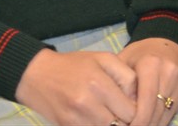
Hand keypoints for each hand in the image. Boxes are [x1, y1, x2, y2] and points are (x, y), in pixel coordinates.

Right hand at [14, 48, 136, 125]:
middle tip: (125, 114)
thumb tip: (140, 98)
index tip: (136, 107)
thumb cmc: (74, 65)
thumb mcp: (103, 59)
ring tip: (113, 116)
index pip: (131, 111)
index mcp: (99, 84)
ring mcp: (75, 119)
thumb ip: (127, 76)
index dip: (138, 112)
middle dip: (127, 122)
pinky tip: (100, 119)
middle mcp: (87, 104)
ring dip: (113, 125)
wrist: (37, 75)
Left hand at [118, 37, 177, 125]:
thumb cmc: (142, 53)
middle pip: (157, 111)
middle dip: (144, 125)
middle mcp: (171, 73)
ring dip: (153, 125)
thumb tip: (117, 109)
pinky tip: (151, 121)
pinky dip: (162, 119)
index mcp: (152, 64)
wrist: (172, 40)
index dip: (137, 121)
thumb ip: (119, 81)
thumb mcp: (125, 59)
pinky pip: (175, 111)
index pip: (146, 102)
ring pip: (167, 114)